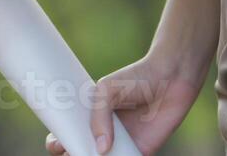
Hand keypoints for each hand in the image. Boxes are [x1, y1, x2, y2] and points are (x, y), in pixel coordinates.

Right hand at [44, 52, 205, 155]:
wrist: (170, 79)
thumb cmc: (135, 79)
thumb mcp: (107, 90)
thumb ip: (99, 118)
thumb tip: (101, 149)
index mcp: (90, 115)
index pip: (68, 133)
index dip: (59, 141)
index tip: (57, 144)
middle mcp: (103, 132)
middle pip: (82, 150)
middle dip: (74, 154)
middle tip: (72, 153)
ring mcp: (121, 143)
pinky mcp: (141, 151)